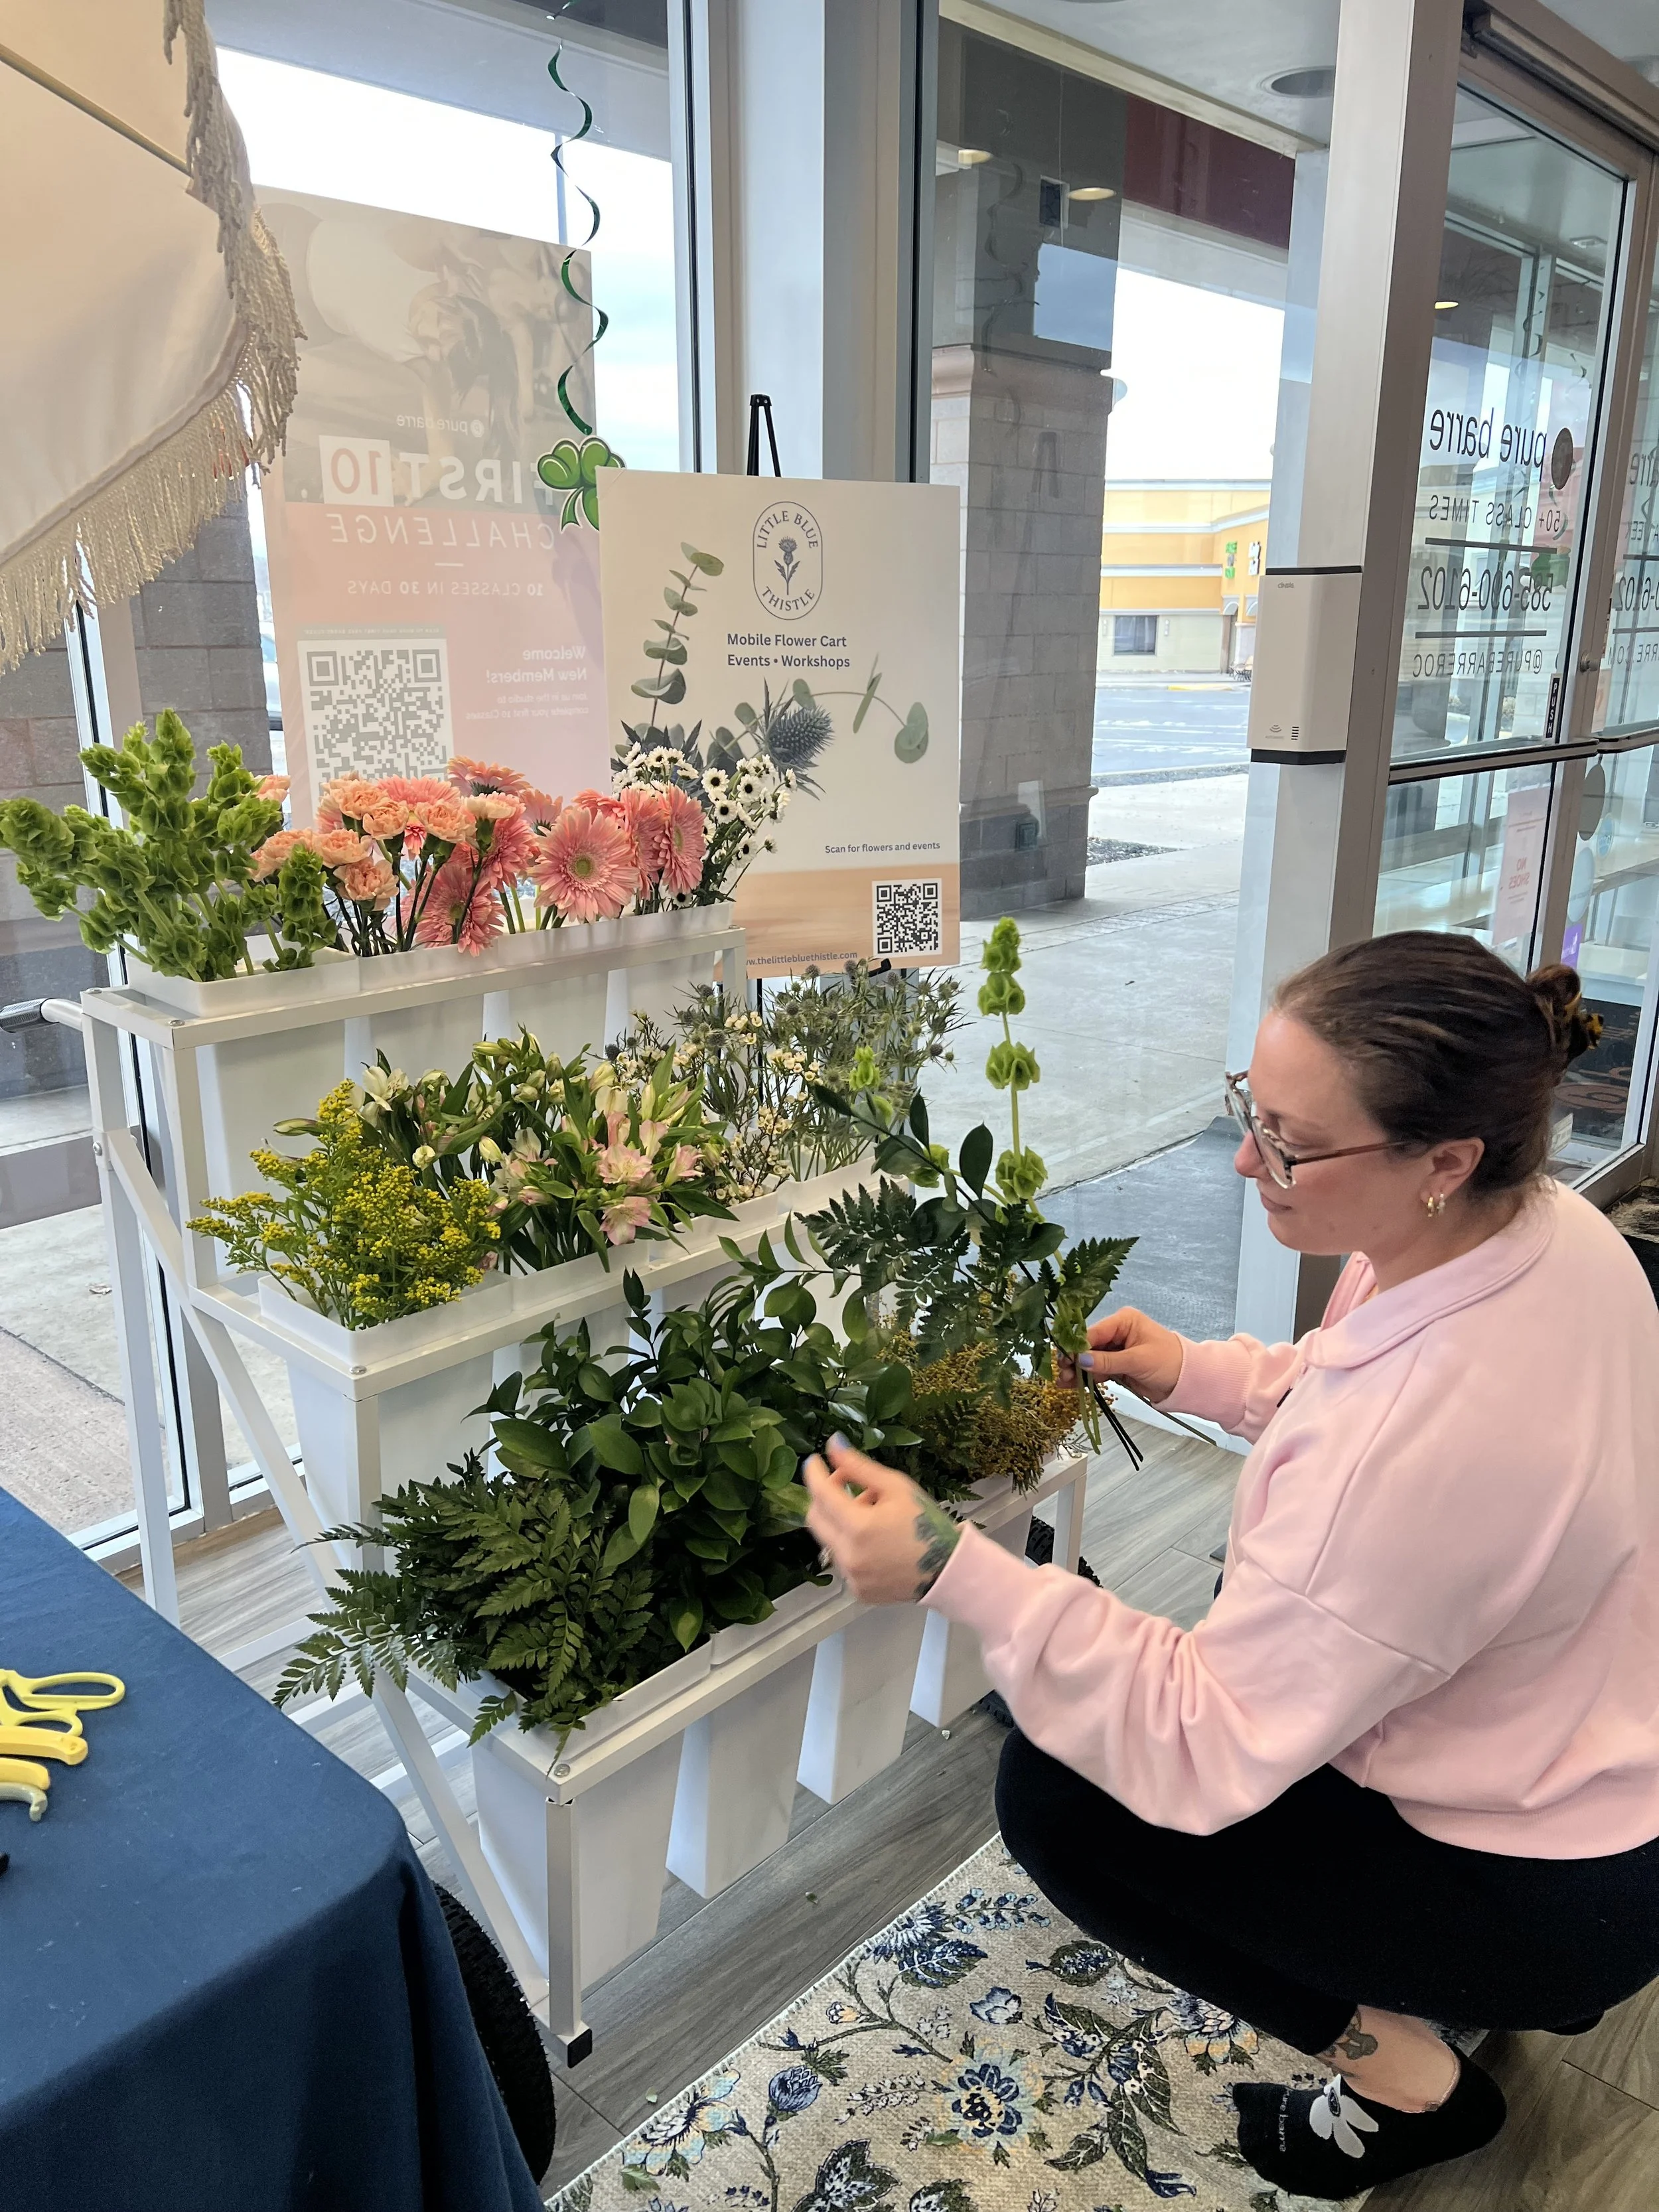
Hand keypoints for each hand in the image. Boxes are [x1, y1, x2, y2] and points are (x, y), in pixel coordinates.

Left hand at [802, 1436, 962, 1604]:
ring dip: (840, 1520)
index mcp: (859, 1527)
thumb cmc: (926, 1523)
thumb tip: (833, 1443)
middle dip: (824, 1497)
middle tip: (844, 1482)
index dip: (814, 1474)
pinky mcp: (857, 1590)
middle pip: (815, 1519)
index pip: (821, 1494)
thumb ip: (859, 1466)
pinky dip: (850, 1543)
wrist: (948, 1569)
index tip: (814, 1460)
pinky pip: (842, 1559)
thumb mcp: (896, 1487)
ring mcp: (852, 1577)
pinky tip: (874, 1537)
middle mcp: (849, 1556)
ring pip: (829, 1539)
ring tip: (870, 1510)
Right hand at [1056, 1306, 1182, 1404]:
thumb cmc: (1169, 1363)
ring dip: (1077, 1370)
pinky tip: (1072, 1384)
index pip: (1094, 1332)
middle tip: (1061, 1372)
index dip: (1077, 1346)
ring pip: (1090, 1358)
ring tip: (1063, 1382)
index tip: (1063, 1359)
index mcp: (1124, 1321)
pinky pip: (1097, 1369)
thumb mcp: (1137, 1360)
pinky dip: (1086, 1377)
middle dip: (1074, 1359)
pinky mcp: (1117, 1365)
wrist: (1187, 1381)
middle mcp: (1118, 1332)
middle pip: (1088, 1345)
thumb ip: (1108, 1361)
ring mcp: (1116, 1349)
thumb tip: (1080, 1360)